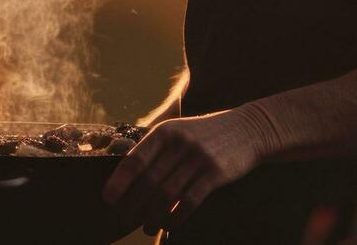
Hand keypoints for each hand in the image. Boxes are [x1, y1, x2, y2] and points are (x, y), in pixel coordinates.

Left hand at [102, 107, 271, 235]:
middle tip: (126, 219)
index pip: (135, 159)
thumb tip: (127, 179)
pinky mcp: (216, 173)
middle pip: (149, 181)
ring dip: (152, 215)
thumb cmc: (206, 134)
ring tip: (146, 226)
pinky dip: (176, 218)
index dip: (119, 182)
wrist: (248, 129)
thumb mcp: (180, 131)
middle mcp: (180, 142)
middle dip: (134, 204)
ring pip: (167, 194)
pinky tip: (169, 225)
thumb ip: (156, 149)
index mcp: (166, 131)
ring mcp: (199, 157)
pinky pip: (190, 201)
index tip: (108, 199)